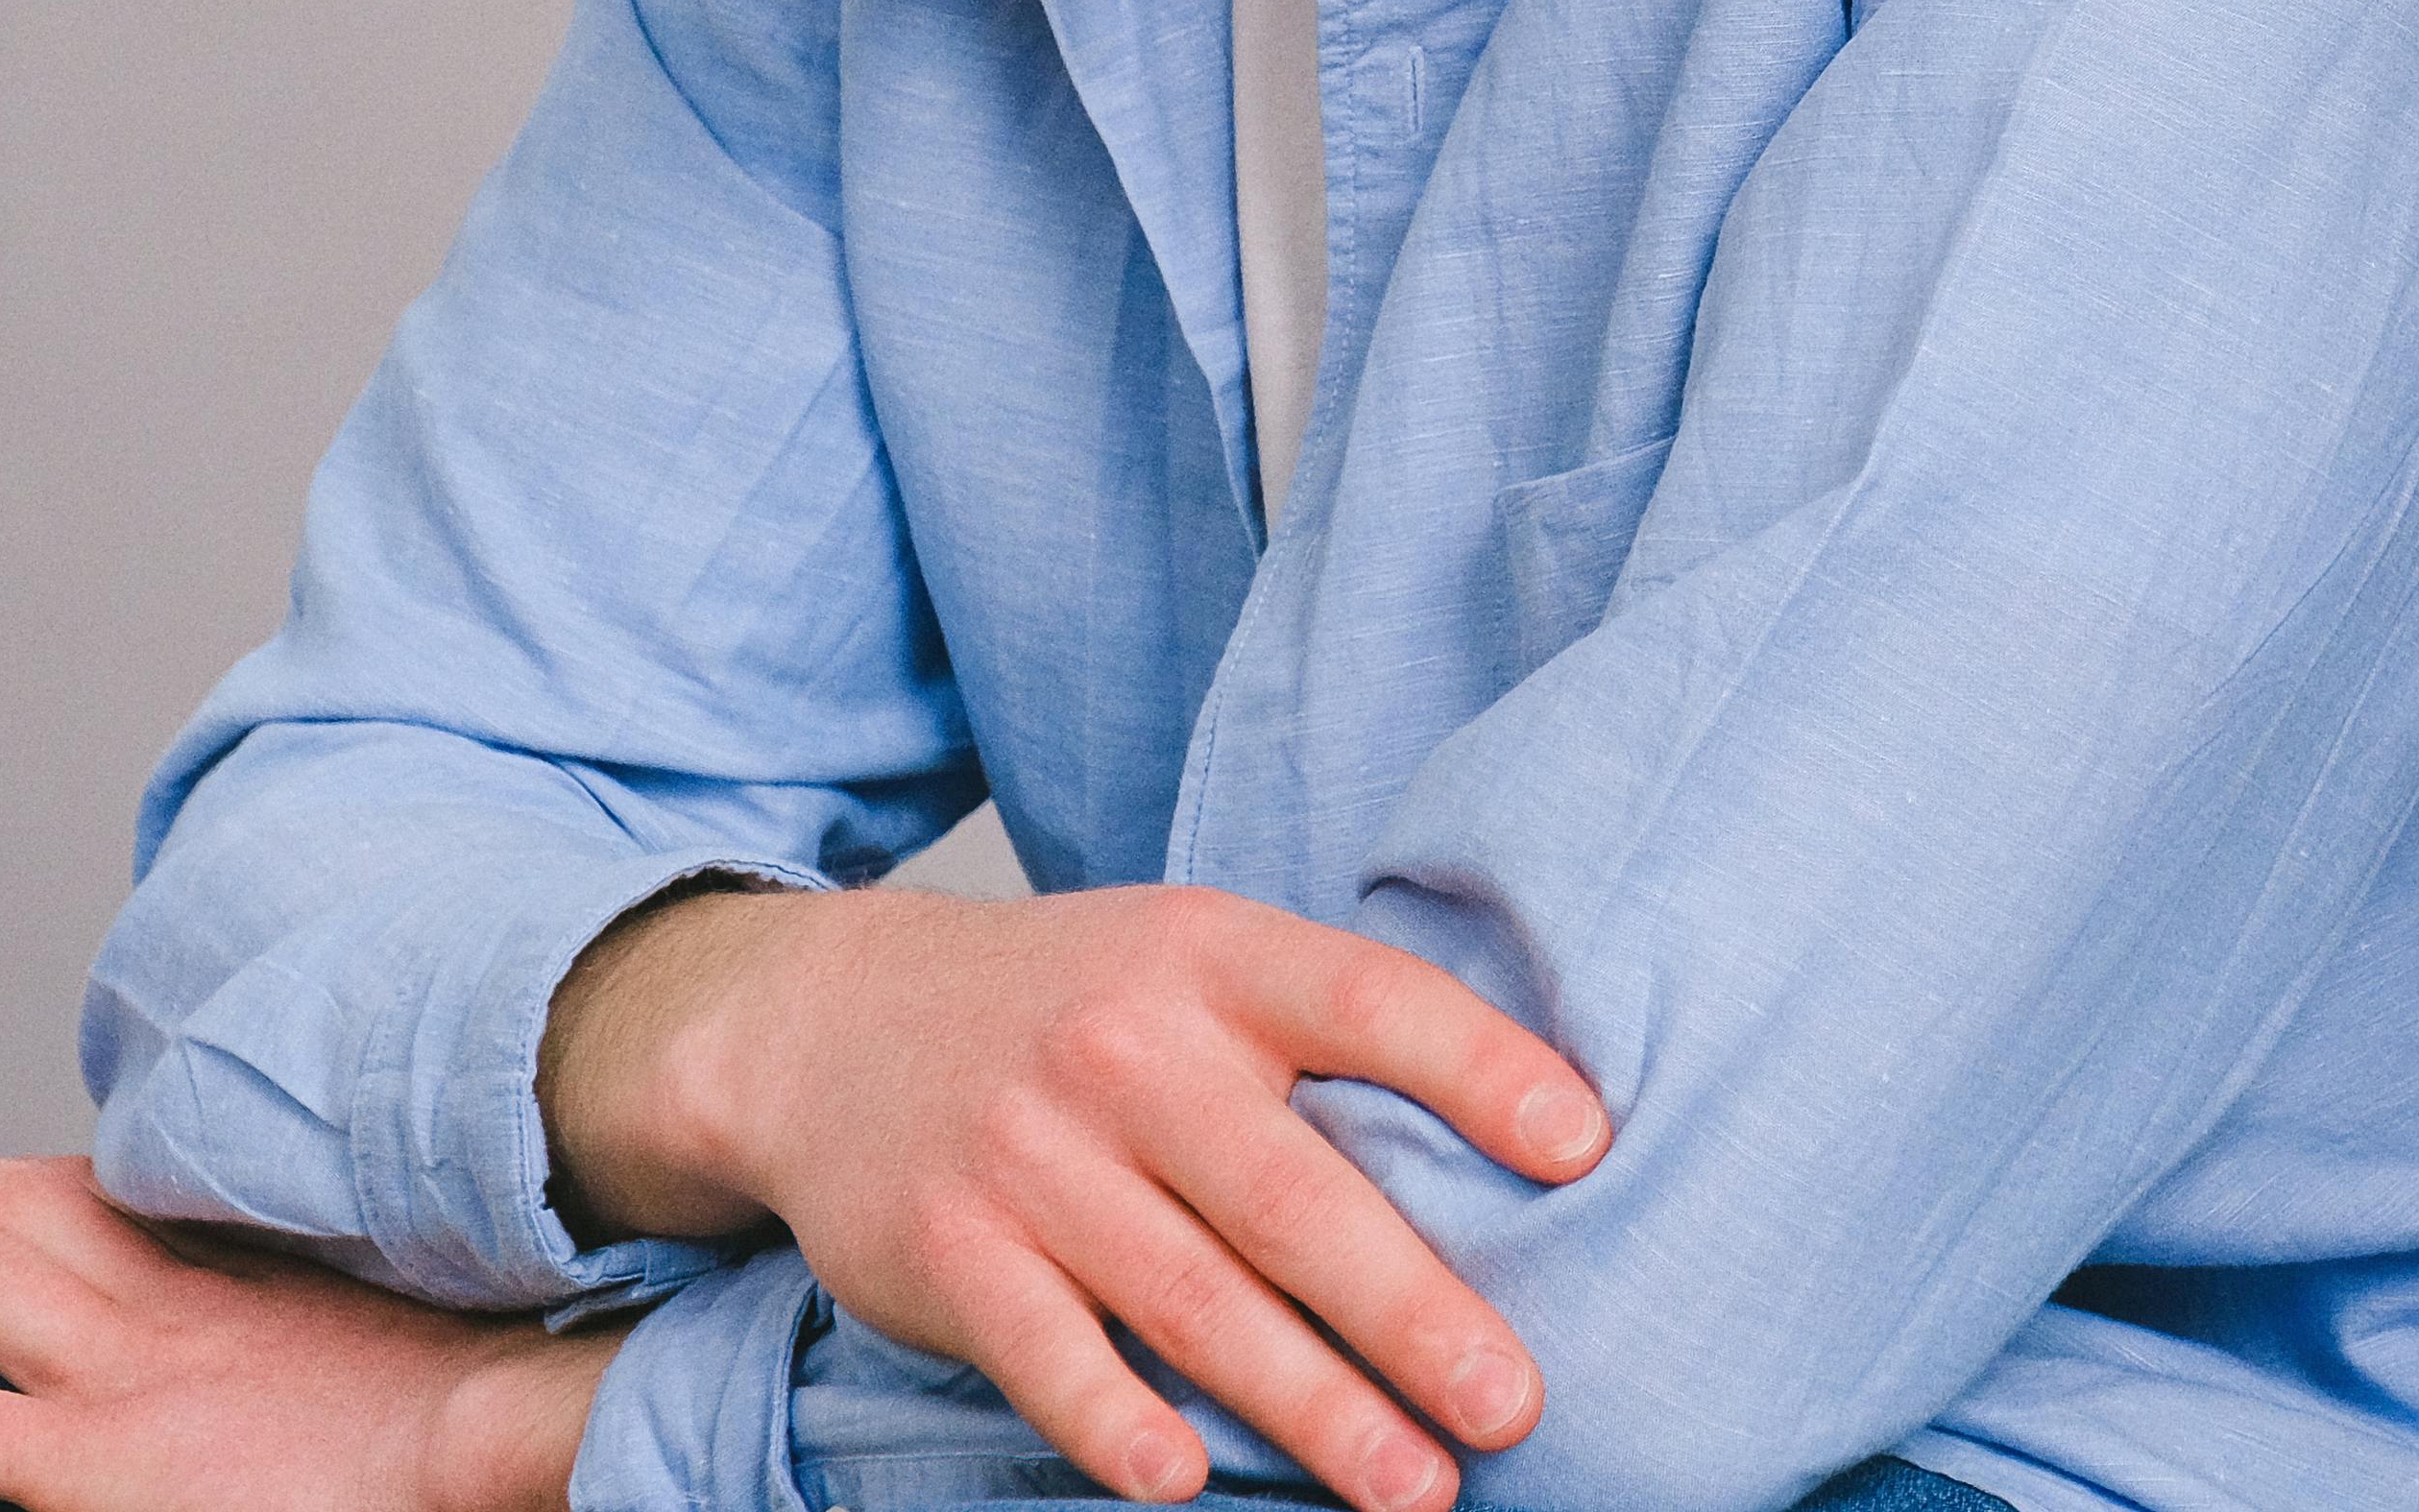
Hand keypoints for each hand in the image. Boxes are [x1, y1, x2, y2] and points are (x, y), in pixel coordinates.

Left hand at [0, 1145, 612, 1511]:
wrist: (507, 1447)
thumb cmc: (506, 1417)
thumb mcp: (463, 1354)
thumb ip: (421, 1333)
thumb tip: (470, 1325)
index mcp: (275, 1282)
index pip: (137, 1205)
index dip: (53, 1175)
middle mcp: (188, 1313)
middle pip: (34, 1212)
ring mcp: (132, 1381)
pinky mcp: (91, 1463)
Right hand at [542, 882, 1605, 1511]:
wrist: (832, 1023)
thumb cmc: (1077, 1006)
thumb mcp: (1198, 958)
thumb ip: (1326, 1028)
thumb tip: (1531, 1127)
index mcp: (1215, 960)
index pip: (1372, 1003)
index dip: (1482, 1069)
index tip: (1586, 1148)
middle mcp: (1127, 1052)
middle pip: (1295, 1197)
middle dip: (1414, 1312)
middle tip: (1513, 1404)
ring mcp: (1031, 1157)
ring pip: (1196, 1302)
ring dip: (1313, 1408)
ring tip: (1415, 1484)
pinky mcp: (948, 1252)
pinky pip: (1050, 1355)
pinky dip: (1116, 1423)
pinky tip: (1188, 1479)